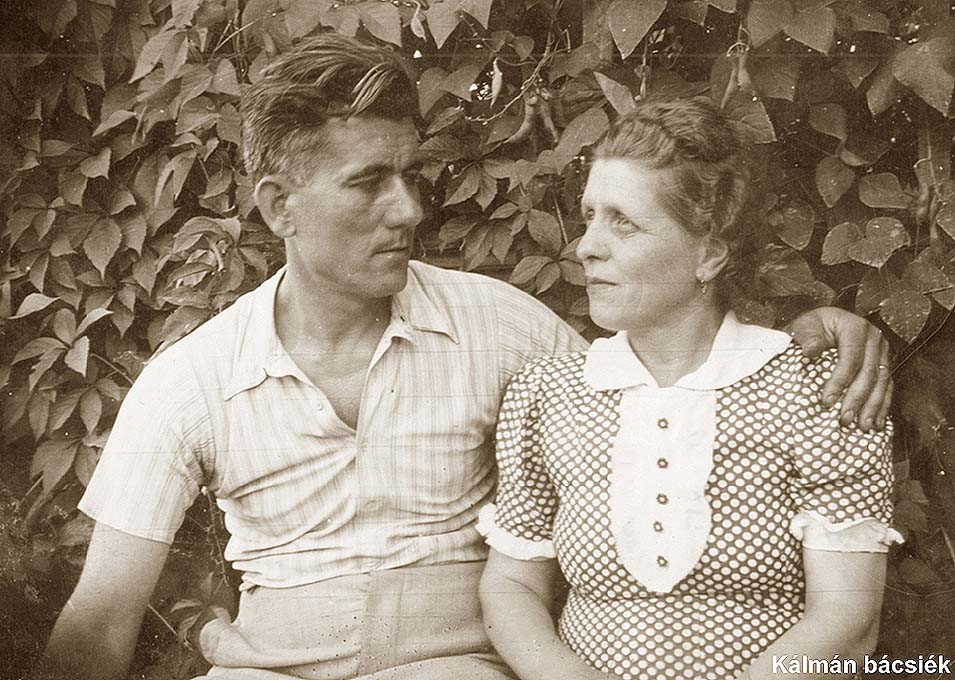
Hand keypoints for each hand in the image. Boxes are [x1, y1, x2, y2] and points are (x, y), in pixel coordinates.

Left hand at [786, 307, 891, 431]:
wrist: (820, 325)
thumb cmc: (811, 327)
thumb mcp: (804, 326)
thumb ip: (808, 337)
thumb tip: (811, 351)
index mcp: (855, 326)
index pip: (851, 358)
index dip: (840, 381)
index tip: (827, 401)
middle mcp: (873, 337)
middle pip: (869, 373)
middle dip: (857, 399)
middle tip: (845, 419)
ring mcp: (881, 351)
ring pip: (882, 382)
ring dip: (873, 407)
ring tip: (863, 426)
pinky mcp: (883, 362)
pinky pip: (887, 386)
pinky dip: (882, 405)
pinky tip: (877, 422)